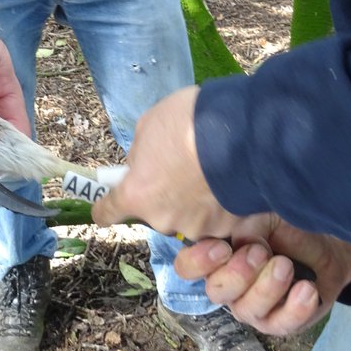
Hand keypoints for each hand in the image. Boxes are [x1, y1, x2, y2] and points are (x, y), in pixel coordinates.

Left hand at [91, 86, 255, 239]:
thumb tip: (143, 163)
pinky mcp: (227, 227)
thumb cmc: (189, 123)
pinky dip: (221, 206)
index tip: (108, 206)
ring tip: (212, 175)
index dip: (107, 208)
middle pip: (156, 211)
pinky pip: (218, 218)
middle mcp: (162, 219)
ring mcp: (196, 227)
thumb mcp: (149, 126)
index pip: (107, 213)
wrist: (243, 135)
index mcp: (136, 194)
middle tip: (183, 170)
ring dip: (195, 203)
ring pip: (189, 217)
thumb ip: (141, 153)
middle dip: (165, 195)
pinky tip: (230, 183)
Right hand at [175, 216, 350, 335]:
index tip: (223, 247)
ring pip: (247, 310)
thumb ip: (245, 227)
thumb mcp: (262, 215)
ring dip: (267, 288)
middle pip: (216, 291)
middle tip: (262, 252)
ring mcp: (252, 308)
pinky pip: (281, 324)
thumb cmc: (286, 225)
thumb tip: (241, 243)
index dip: (199, 261)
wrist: (327, 243)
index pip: (187, 267)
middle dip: (238, 273)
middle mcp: (228, 286)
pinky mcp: (280, 322)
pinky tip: (306, 289)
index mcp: (216, 258)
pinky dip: (295, 308)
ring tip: (287, 266)